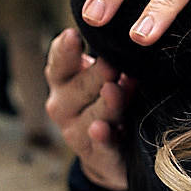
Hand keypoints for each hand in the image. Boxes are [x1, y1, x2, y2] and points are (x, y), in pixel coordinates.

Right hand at [44, 28, 129, 190]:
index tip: (72, 34)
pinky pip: (100, 145)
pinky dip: (102, 137)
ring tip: (114, 90)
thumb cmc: (105, 100)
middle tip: (112, 63)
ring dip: (106, 103)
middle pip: (79, 86)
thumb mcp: (102, 77)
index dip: (65, 49)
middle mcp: (62, 105)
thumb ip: (107, 60)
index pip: (60, 61)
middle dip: (97, 75)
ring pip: (92, 115)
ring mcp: (75, 132)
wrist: (108, 153)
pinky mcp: (94, 155)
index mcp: (62, 79)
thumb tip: (130, 36)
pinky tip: (102, 129)